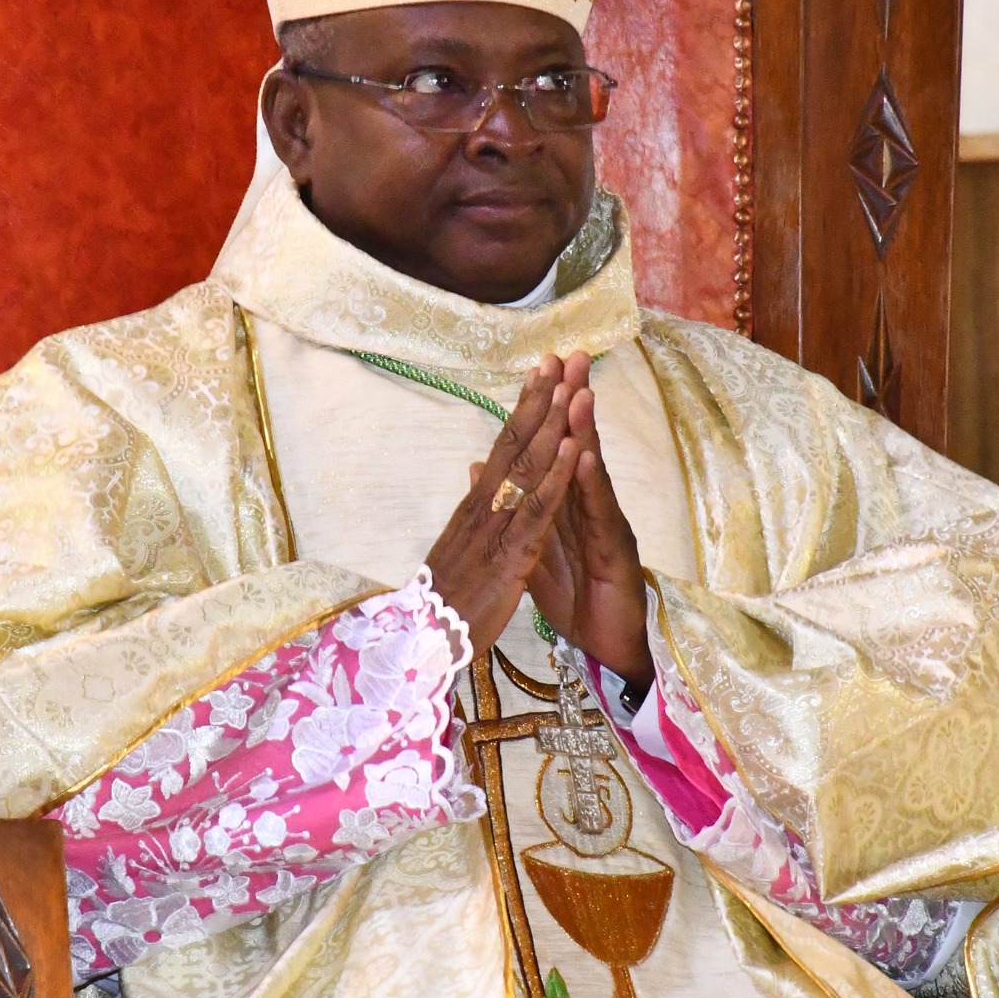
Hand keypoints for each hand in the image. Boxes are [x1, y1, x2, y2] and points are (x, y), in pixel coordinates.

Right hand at [424, 356, 586, 655]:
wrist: (424, 642)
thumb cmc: (445, 600)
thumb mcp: (457, 546)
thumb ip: (473, 507)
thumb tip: (477, 468)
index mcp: (475, 506)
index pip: (503, 447)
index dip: (524, 407)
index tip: (541, 370)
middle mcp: (484, 507)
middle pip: (515, 444)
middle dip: (538, 399)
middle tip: (557, 355)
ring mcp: (497, 527)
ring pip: (529, 467)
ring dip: (552, 424)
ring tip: (571, 385)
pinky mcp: (512, 554)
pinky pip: (538, 509)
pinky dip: (558, 475)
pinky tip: (574, 447)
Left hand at [527, 354, 652, 690]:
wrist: (608, 647)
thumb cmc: (578, 598)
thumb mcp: (533, 548)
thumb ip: (511, 506)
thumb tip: (479, 468)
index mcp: (566, 506)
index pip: (555, 449)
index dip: (547, 410)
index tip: (540, 367)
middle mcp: (589, 508)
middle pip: (579, 447)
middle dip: (573, 401)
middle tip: (571, 356)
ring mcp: (606, 528)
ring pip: (594, 474)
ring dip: (586, 432)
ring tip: (579, 392)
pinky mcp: (616, 555)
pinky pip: (601, 517)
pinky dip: (592, 485)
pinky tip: (586, 457)